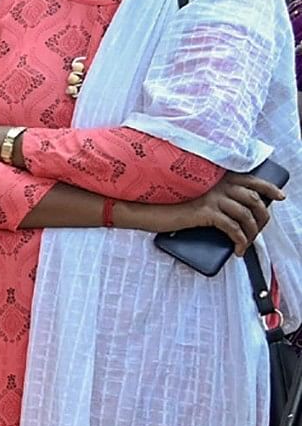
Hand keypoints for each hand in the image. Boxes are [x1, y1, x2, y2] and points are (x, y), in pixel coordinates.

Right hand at [127, 173, 281, 246]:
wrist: (146, 209)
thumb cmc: (167, 205)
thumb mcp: (194, 195)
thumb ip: (212, 195)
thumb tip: (232, 211)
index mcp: (216, 176)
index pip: (251, 179)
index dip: (269, 188)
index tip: (279, 197)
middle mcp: (217, 184)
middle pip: (254, 199)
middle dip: (263, 217)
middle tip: (260, 230)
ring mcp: (212, 197)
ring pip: (247, 215)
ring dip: (253, 232)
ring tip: (248, 243)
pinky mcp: (205, 212)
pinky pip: (233, 228)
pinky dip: (241, 241)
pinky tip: (239, 249)